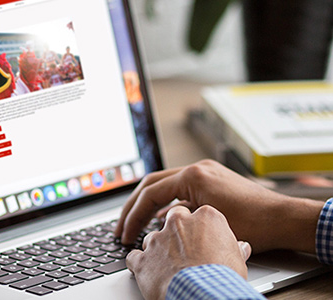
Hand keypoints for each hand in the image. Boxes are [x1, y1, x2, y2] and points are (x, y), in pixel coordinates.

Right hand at [115, 159, 322, 252]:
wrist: (283, 218)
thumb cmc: (254, 223)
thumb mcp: (207, 223)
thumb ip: (176, 219)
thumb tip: (156, 224)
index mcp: (193, 175)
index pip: (150, 193)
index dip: (133, 215)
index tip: (125, 233)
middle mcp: (197, 168)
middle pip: (151, 184)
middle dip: (133, 206)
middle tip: (121, 227)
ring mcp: (204, 172)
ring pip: (164, 184)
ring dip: (148, 203)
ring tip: (136, 223)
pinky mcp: (210, 179)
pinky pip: (179, 189)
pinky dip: (166, 203)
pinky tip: (160, 218)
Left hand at [126, 205, 251, 299]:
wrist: (203, 295)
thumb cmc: (223, 277)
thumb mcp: (237, 260)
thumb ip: (234, 247)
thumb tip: (241, 248)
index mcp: (205, 217)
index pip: (198, 214)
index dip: (199, 228)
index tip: (201, 238)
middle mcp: (178, 222)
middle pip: (172, 220)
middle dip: (175, 232)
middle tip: (183, 249)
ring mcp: (158, 239)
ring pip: (152, 238)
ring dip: (158, 250)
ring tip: (168, 267)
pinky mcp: (142, 258)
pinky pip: (134, 257)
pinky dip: (139, 264)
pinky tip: (148, 273)